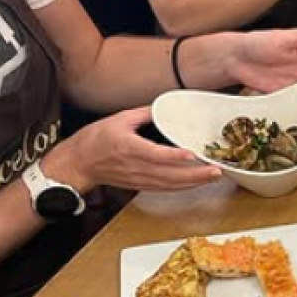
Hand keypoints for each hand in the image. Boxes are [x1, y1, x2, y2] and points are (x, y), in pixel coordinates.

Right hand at [46, 110, 220, 194]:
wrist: (79, 164)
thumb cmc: (95, 141)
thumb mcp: (118, 119)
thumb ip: (143, 114)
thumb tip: (163, 107)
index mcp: (129, 147)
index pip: (155, 154)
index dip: (174, 156)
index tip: (192, 154)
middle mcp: (136, 167)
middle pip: (170, 174)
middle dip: (196, 174)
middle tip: (217, 170)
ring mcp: (140, 179)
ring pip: (171, 185)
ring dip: (194, 182)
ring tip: (214, 177)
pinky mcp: (142, 186)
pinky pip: (166, 189)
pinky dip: (184, 187)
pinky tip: (198, 183)